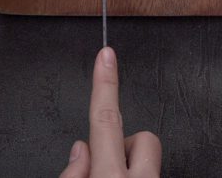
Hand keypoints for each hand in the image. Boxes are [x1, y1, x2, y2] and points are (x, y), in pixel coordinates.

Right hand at [60, 48, 161, 177]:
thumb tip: (81, 150)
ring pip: (149, 158)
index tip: (107, 56)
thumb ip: (71, 175)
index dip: (105, 83)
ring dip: (131, 167)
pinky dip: (135, 177)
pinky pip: (149, 173)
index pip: (106, 119)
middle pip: (142, 138)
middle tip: (105, 168)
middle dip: (125, 146)